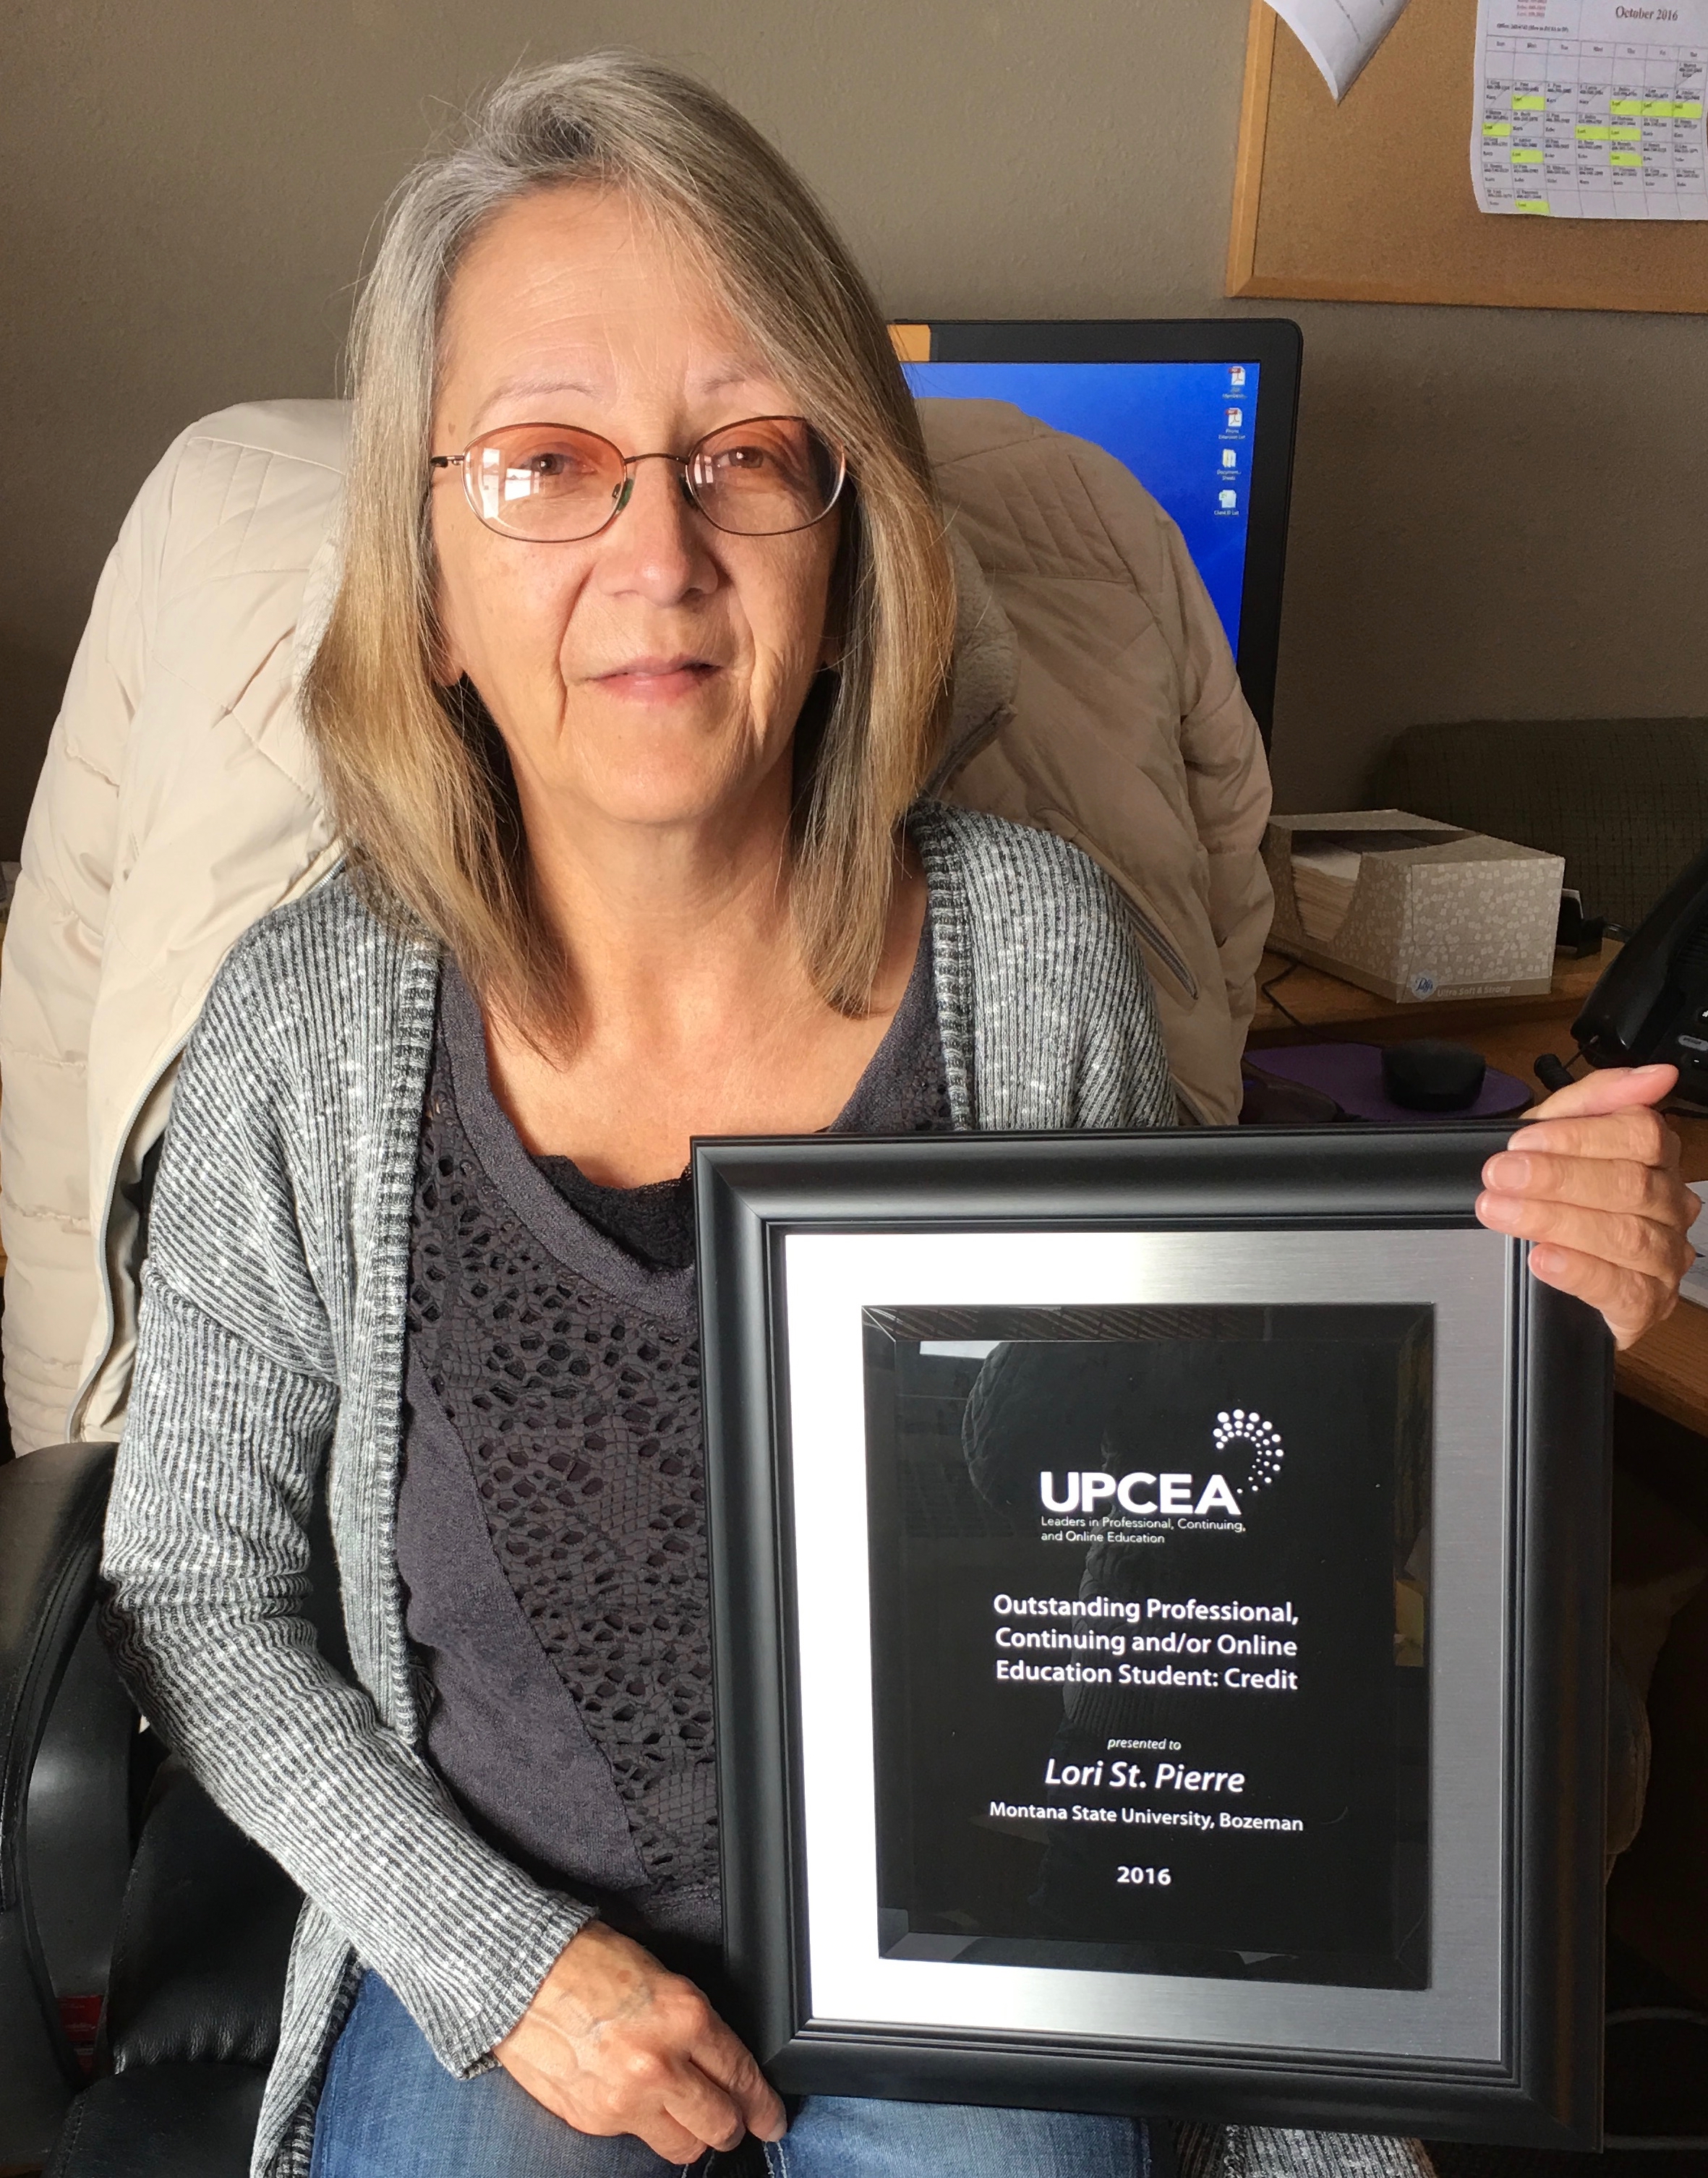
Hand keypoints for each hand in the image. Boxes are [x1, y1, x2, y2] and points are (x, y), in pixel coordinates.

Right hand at [494, 1921, 785, 2161]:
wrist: (520, 1975)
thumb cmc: (588, 1963)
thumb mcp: (662, 1977)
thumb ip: (694, 2024)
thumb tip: (719, 2061)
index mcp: (684, 2017)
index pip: (741, 2076)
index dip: (763, 2105)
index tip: (770, 2117)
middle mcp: (660, 2065)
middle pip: (720, 2124)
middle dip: (733, 2126)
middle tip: (735, 2121)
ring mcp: (625, 2100)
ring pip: (682, 2147)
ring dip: (691, 2135)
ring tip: (686, 2117)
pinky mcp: (594, 2120)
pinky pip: (636, 2140)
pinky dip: (645, 2127)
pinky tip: (639, 2102)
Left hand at [1475, 1063, 1699, 1348]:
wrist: (1552, 1263)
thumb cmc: (1561, 1192)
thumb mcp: (1556, 1135)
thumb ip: (1593, 1100)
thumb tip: (1655, 1074)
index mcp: (1657, 1156)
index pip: (1640, 1133)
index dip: (1578, 1136)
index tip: (1521, 1142)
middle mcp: (1670, 1204)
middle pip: (1629, 1184)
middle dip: (1556, 1178)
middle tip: (1501, 1177)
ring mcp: (1664, 1255)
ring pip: (1626, 1235)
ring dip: (1555, 1220)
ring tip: (1503, 1213)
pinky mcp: (1647, 1303)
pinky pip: (1624, 1289)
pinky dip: (1579, 1271)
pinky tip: (1545, 1257)